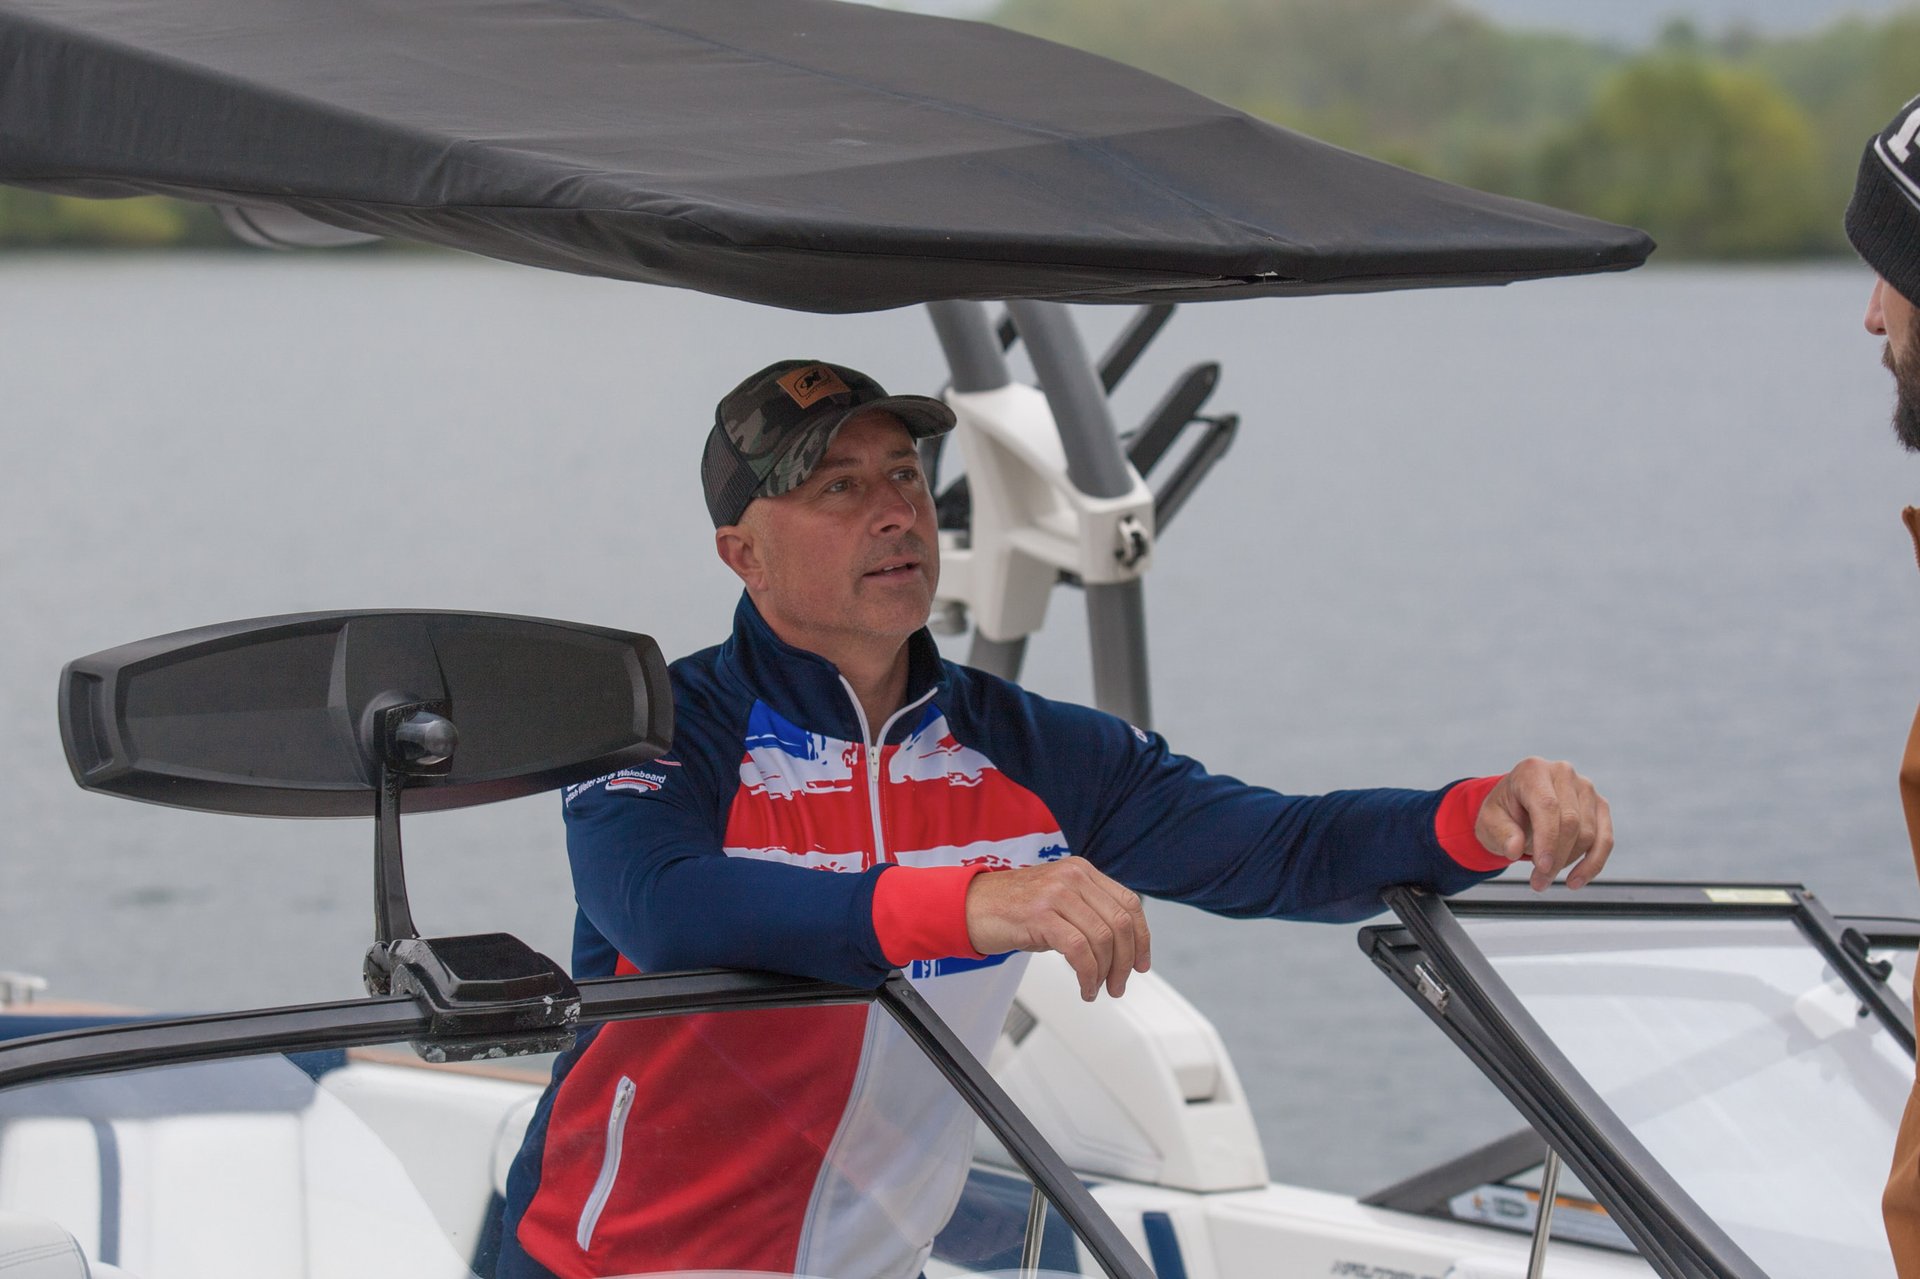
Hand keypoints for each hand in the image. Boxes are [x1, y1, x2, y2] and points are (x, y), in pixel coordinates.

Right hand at [965, 859, 1150, 1000]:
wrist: (968, 907)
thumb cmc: (1010, 909)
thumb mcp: (1056, 902)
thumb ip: (1086, 912)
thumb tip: (1119, 946)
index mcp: (1081, 871)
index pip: (1129, 903)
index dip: (1143, 938)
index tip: (1141, 964)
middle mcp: (1072, 877)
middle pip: (1121, 923)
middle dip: (1126, 961)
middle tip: (1118, 984)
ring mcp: (1056, 894)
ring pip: (1102, 938)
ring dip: (1106, 972)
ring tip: (1097, 988)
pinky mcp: (1040, 915)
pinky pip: (1079, 950)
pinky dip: (1087, 975)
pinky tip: (1084, 987)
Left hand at [1477, 757, 1612, 890]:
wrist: (1517, 805)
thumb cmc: (1503, 811)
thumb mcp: (1489, 821)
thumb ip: (1501, 833)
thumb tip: (1514, 849)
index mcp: (1533, 770)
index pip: (1548, 806)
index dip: (1548, 839)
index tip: (1542, 868)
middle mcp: (1563, 773)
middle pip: (1570, 822)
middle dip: (1556, 858)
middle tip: (1538, 882)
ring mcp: (1586, 788)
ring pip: (1588, 834)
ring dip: (1568, 862)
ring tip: (1545, 877)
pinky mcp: (1599, 806)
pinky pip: (1604, 839)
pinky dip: (1592, 864)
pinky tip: (1576, 881)